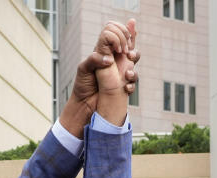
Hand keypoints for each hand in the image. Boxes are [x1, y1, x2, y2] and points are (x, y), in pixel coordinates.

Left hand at [60, 20, 138, 135]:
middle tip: (127, 53)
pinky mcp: (123, 86)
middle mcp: (114, 60)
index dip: (122, 34)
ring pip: (134, 63)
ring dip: (134, 65)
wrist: (84, 105)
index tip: (120, 42)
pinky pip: (132, 82)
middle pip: (130, 47)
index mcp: (104, 52)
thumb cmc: (82, 85)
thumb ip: (94, 60)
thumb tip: (109, 60)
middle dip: (132, 47)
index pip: (117, 36)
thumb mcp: (84, 68)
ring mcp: (120, 73)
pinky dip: (131, 84)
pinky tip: (125, 88)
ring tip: (127, 74)